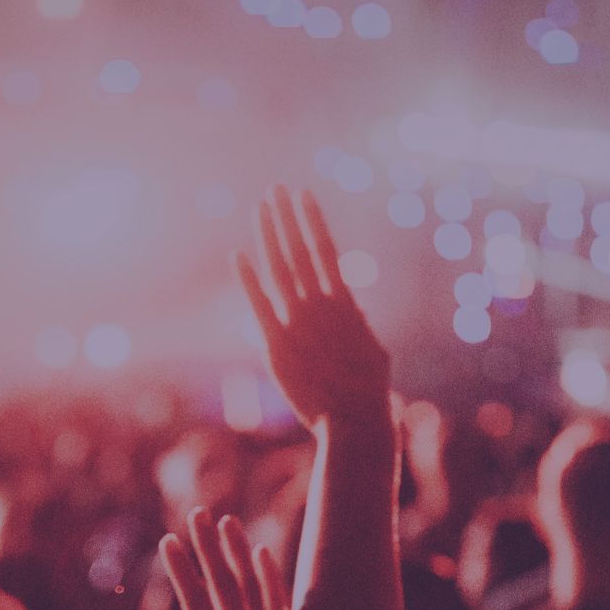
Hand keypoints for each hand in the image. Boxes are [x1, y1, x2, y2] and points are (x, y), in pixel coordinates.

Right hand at [116, 508, 297, 609]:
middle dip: (208, 545)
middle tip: (198, 513)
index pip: (193, 597)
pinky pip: (276, 599)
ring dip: (239, 550)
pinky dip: (269, 575)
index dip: (180, 567)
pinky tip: (262, 553)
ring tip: (228, 521)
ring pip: (252, 582)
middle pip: (222, 580)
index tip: (168, 540)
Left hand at [238, 185, 391, 434]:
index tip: (303, 194)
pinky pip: (260, 306)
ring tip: (261, 208)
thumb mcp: (372, 351)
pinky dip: (248, 280)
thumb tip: (354, 313)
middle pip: (298, 251)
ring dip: (269, 236)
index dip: (312, 220)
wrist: (354, 421)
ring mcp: (298, 324)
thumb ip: (358, 326)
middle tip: (275, 188)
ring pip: (279, 269)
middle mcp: (320, 306)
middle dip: (286, 217)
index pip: (325, 250)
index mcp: (345, 303)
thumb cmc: (367, 392)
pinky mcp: (277, 347)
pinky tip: (238, 255)